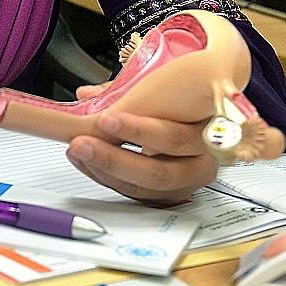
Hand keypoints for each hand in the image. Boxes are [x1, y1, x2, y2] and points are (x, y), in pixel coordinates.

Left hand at [63, 83, 219, 205]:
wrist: (204, 123)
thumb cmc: (185, 103)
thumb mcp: (165, 91)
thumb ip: (127, 94)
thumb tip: (88, 94)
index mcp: (208, 134)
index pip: (175, 138)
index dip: (139, 131)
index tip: (106, 119)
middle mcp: (201, 165)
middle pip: (158, 172)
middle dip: (114, 159)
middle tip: (82, 143)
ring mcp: (185, 184)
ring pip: (145, 188)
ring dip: (105, 170)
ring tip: (78, 150)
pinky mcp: (168, 195)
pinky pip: (135, 193)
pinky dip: (106, 177)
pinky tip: (85, 161)